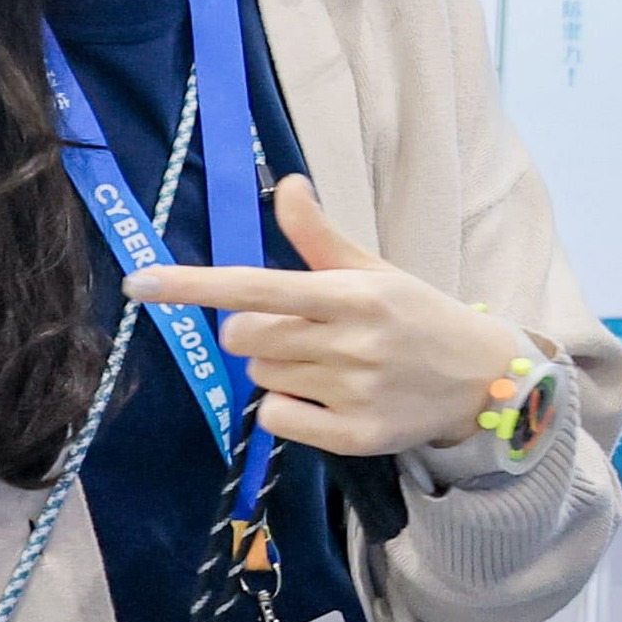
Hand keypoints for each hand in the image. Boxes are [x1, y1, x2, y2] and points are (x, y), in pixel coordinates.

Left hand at [127, 174, 533, 459]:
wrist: (482, 378)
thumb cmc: (416, 317)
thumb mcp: (375, 272)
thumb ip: (321, 237)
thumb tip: (287, 185)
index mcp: (352, 293)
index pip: (256, 286)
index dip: (194, 286)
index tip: (140, 283)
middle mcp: (351, 341)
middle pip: (245, 337)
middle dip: (254, 333)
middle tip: (299, 333)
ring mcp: (352, 392)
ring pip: (262, 377)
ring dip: (279, 369)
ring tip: (330, 366)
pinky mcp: (353, 437)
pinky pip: (278, 419)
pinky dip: (291, 411)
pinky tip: (330, 401)